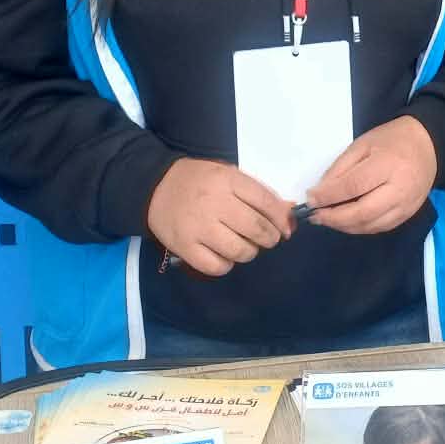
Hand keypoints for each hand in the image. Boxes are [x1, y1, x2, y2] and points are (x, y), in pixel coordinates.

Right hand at [145, 158, 295, 276]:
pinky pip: (216, 267)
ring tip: (244, 246)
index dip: (282, 219)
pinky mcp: (184, 247)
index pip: (266, 202)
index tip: (286, 229)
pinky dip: (226, 265)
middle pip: (256, 229)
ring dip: (249, 252)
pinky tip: (224, 255)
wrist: (155, 187)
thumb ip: (257, 193)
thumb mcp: (228, 176)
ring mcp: (198, 227)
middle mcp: (214, 203)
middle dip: (270, 238)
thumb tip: (289, 213)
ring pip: (239, 251)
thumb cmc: (199, 181)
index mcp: (227, 180)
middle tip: (267, 239)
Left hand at [305, 116, 436, 234]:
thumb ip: (341, 168)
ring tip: (327, 219)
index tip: (310, 200)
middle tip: (314, 216)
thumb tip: (320, 192)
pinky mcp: (408, 215)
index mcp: (388, 164)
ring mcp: (406, 206)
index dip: (329, 196)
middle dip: (334, 218)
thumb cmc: (391, 140)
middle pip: (362, 212)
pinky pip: (380, 228)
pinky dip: (359, 228)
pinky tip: (346, 222)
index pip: (353, 186)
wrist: (428, 146)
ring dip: (344, 226)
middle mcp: (400, 189)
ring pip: (370, 225)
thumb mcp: (362, 144)